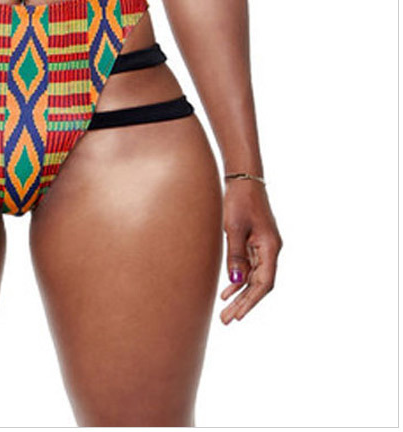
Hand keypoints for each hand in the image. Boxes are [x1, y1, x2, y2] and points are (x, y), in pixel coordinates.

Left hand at [219, 179, 281, 324]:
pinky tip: (227, 289)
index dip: (251, 302)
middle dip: (244, 303)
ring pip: (254, 277)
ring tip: (226, 311)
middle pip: (260, 284)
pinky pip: (249, 266)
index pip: (264, 284)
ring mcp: (263, 245)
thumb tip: (235, 282)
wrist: (243, 176)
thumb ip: (235, 256)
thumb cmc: (239, 199)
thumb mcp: (234, 228)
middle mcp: (271, 249)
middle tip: (227, 320)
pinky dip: (239, 278)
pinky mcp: (255, 240)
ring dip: (240, 293)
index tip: (237, 316)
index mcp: (270, 247)